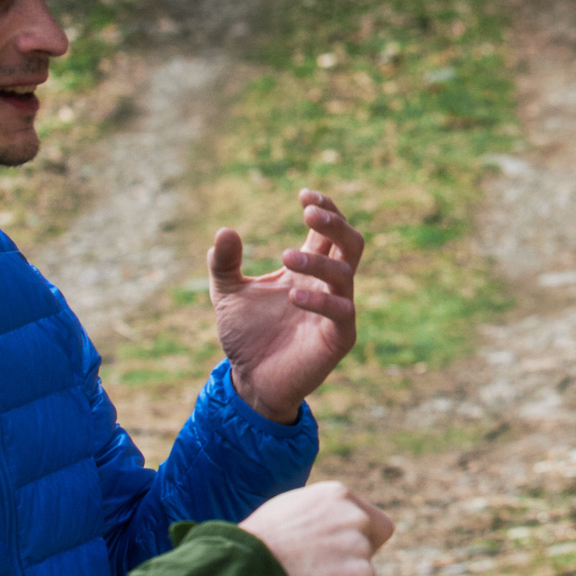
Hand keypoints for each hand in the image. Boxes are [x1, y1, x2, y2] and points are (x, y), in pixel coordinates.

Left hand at [212, 192, 365, 423]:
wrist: (250, 381)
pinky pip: (342, 311)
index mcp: (309, 268)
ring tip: (284, 257)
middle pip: (351, 242)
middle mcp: (329, 284)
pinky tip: (293, 295)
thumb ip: (224, 264)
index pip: (329, 230)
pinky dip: (320, 299)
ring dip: (317, 260)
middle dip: (335, 223)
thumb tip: (225, 231)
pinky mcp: (339, 337)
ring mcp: (337, 310)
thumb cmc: (246, 335)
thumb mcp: (226, 294)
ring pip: (345, 272)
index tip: (303, 195)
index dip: (324, 208)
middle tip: (309, 212)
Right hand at [240, 480, 396, 575]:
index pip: (368, 519)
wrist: (242, 573)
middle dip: (352, 564)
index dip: (354, 541)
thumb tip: (326, 530)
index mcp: (335, 495)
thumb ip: (316, 518)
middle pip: (374, 544)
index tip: (331, 558)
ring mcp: (360, 547)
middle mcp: (354, 516)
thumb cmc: (252, 549)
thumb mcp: (285, 515)